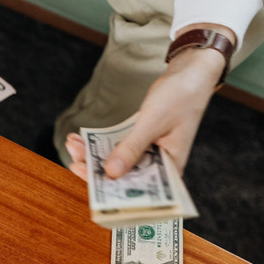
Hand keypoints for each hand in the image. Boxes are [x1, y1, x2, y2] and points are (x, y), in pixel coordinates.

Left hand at [66, 24, 232, 178]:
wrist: (191, 74)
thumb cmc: (181, 97)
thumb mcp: (153, 122)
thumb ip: (132, 148)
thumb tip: (112, 172)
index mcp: (171, 170)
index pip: (138, 189)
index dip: (110, 189)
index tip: (87, 178)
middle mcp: (159, 167)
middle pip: (123, 178)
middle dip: (96, 170)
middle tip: (74, 159)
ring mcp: (149, 155)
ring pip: (116, 162)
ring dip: (93, 155)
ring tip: (73, 144)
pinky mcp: (141, 142)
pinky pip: (117, 147)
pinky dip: (100, 143)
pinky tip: (80, 138)